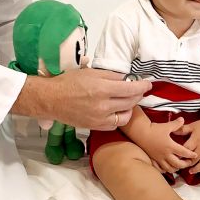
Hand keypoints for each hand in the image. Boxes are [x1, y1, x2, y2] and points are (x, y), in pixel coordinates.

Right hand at [18, 68, 147, 130]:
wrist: (51, 99)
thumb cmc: (68, 82)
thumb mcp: (90, 72)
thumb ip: (110, 76)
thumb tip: (125, 79)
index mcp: (102, 89)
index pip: (130, 89)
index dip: (142, 86)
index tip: (148, 84)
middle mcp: (103, 105)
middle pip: (130, 102)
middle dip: (138, 95)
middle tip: (139, 90)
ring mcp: (99, 118)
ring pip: (125, 116)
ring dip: (130, 108)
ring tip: (128, 101)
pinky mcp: (95, 127)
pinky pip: (115, 124)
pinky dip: (120, 118)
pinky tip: (118, 111)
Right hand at [139, 118, 196, 172]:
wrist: (141, 133)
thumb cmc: (154, 129)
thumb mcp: (166, 126)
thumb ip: (176, 124)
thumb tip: (183, 119)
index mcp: (170, 146)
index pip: (184, 152)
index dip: (191, 154)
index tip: (195, 155)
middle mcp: (166, 154)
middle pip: (178, 164)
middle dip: (185, 164)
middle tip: (189, 162)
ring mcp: (159, 158)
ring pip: (170, 168)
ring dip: (176, 168)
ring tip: (179, 166)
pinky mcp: (154, 159)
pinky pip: (160, 169)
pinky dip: (165, 170)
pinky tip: (167, 168)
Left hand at [174, 119, 199, 173]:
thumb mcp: (192, 126)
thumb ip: (182, 130)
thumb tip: (171, 131)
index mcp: (196, 140)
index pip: (187, 149)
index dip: (180, 154)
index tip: (175, 157)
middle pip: (194, 159)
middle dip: (187, 164)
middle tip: (181, 167)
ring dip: (197, 169)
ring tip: (191, 171)